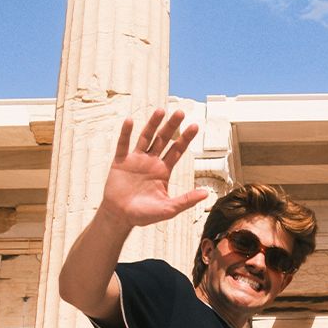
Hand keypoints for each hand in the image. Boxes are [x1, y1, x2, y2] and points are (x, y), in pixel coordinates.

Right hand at [100, 109, 207, 230]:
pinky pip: (123, 145)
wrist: (121, 217)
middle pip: (163, 139)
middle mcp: (151, 161)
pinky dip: (126, 133)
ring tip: (160, 110)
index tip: (195, 126)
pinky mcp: (120, 162)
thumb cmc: (145, 215)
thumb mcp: (168, 209)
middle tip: (180, 112)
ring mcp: (136, 160)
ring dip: (152, 124)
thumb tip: (206, 193)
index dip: (185, 138)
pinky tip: (130, 120)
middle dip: (171, 126)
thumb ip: (186, 200)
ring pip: (145, 137)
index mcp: (163, 170)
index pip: (177, 150)